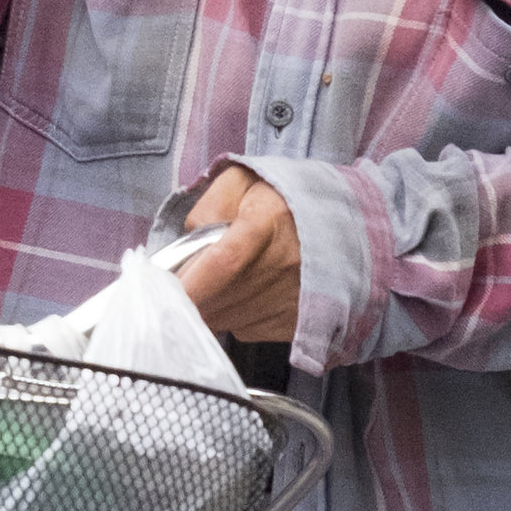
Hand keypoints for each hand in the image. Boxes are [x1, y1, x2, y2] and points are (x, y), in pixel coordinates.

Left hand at [171, 163, 302, 345]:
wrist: (345, 224)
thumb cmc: (285, 200)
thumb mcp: (244, 180)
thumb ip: (209, 204)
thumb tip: (190, 238)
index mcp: (266, 222)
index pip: (224, 262)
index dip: (192, 284)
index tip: (166, 295)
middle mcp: (283, 264)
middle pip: (218, 297)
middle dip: (192, 294)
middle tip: (189, 278)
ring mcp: (292, 298)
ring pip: (227, 317)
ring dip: (212, 306)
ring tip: (224, 281)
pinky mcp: (296, 322)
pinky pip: (245, 329)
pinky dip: (235, 316)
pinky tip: (246, 294)